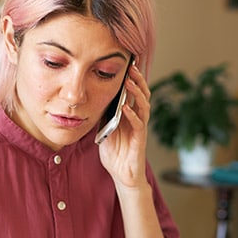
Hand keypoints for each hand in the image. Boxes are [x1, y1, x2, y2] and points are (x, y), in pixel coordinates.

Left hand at [98, 63, 150, 187]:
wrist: (121, 173)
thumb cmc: (114, 153)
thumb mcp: (104, 130)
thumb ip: (103, 116)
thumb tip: (93, 99)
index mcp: (129, 114)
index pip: (133, 92)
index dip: (132, 78)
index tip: (127, 64)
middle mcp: (137, 118)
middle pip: (142, 94)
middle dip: (137, 79)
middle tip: (132, 66)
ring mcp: (140, 128)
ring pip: (144, 105)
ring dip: (137, 93)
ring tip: (129, 82)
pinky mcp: (140, 139)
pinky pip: (139, 124)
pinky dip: (132, 115)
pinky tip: (126, 108)